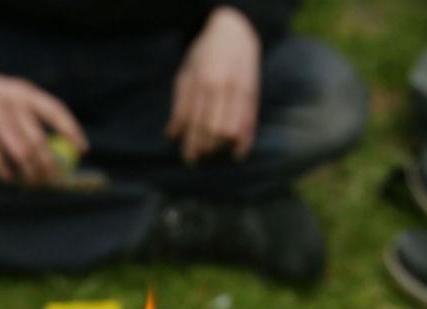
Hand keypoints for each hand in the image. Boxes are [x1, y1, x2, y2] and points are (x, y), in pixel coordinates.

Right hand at [0, 72, 87, 185]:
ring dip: (30, 173)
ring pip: (19, 153)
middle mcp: (11, 105)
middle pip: (37, 140)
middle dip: (49, 164)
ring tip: (35, 182)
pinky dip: (6, 173)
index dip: (71, 131)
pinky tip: (11, 179)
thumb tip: (68, 144)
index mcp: (26, 93)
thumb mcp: (19, 94)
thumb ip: (38, 113)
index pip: (55, 112)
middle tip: (54, 179)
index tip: (82, 150)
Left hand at [167, 6, 261, 162]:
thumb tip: (172, 134)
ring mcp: (241, 91)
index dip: (191, 143)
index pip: (196, 121)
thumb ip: (180, 104)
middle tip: (195, 158)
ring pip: (232, 129)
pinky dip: (245, 141)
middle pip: (214, 129)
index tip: (187, 158)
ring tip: (211, 151)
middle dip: (204, 148)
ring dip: (221, 146)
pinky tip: (237, 154)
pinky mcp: (254, 95)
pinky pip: (251, 123)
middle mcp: (224, 88)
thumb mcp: (186, 73)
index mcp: (204, 81)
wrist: (235, 31)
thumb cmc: (204, 54)